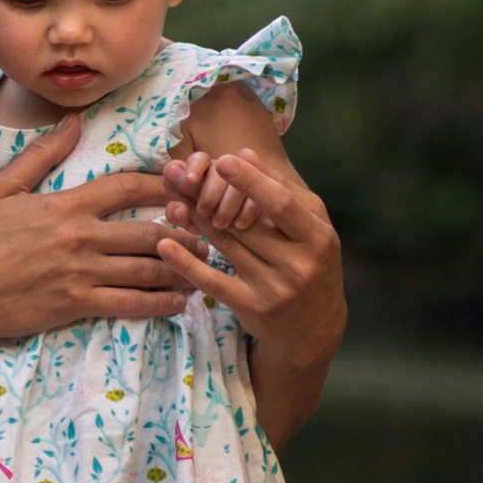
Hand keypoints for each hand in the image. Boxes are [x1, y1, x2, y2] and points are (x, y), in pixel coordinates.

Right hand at [0, 123, 192, 349]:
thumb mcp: (2, 190)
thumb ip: (41, 156)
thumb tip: (72, 122)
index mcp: (65, 206)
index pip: (125, 187)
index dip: (160, 183)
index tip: (182, 183)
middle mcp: (80, 238)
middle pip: (148, 230)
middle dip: (184, 229)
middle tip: (208, 230)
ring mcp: (82, 274)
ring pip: (146, 268)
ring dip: (180, 265)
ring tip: (203, 264)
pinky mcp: (78, 305)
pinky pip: (130, 304)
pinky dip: (160, 303)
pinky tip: (180, 301)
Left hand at [155, 148, 345, 438]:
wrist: (313, 329)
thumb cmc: (311, 265)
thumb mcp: (311, 229)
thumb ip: (283, 191)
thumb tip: (246, 153)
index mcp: (317, 238)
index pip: (280, 204)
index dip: (251, 182)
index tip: (223, 159)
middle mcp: (297, 264)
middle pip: (244, 223)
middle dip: (209, 195)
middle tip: (179, 172)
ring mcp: (273, 288)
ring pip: (225, 245)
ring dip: (195, 219)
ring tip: (171, 197)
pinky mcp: (251, 307)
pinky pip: (212, 280)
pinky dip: (187, 262)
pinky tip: (165, 244)